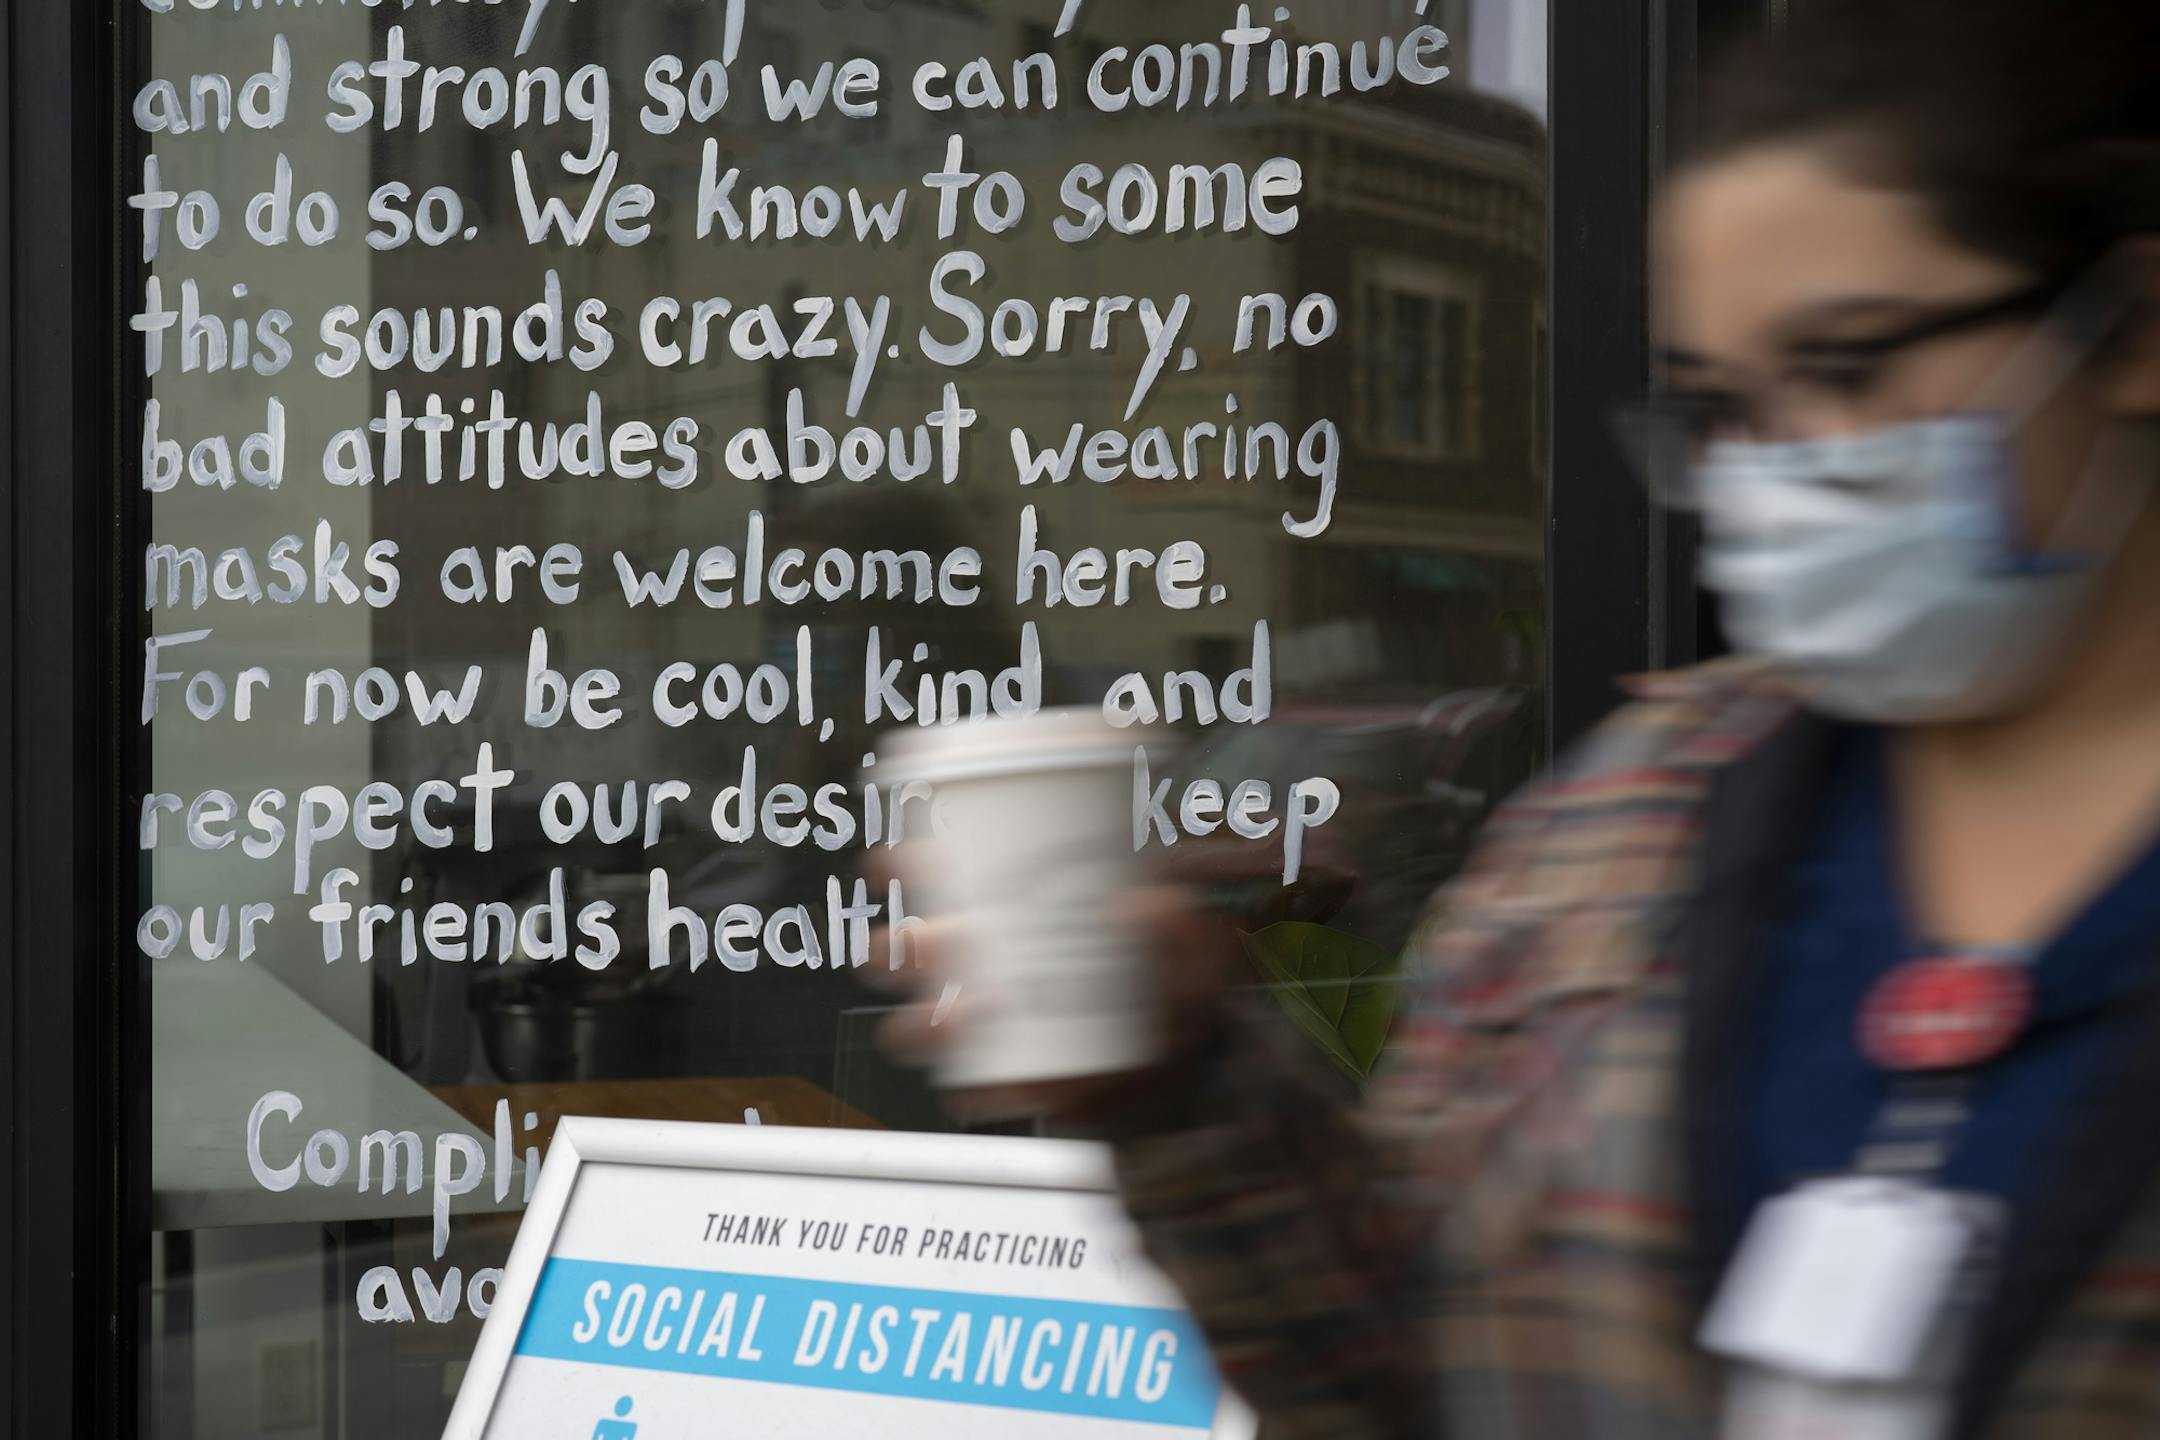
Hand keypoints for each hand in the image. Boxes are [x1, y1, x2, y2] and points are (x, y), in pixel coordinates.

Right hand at [868, 878, 1242, 1121]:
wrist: (1185, 1070)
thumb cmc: (1172, 990)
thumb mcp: (1189, 949)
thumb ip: (1181, 926)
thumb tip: (1151, 903)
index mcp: (1017, 918)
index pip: (951, 882)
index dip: (913, 867)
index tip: (902, 861)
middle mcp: (990, 968)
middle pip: (917, 953)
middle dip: (905, 948)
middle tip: (924, 943)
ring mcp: (993, 1027)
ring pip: (925, 1021)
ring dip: (925, 1018)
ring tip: (958, 1014)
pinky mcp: (1006, 1078)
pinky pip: (969, 1087)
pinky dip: (970, 1086)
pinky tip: (985, 1083)